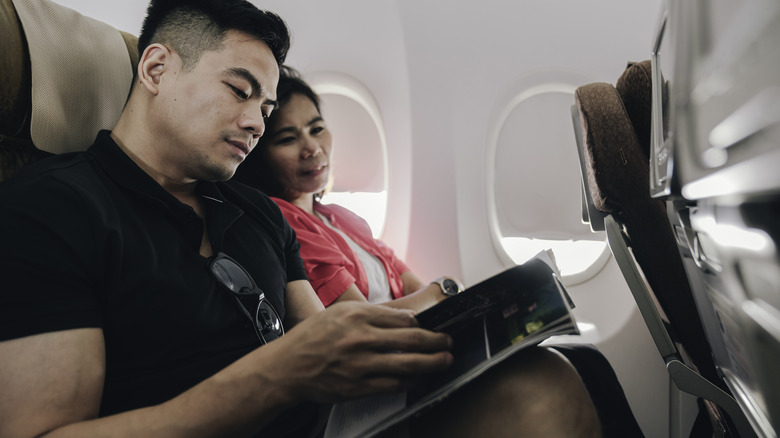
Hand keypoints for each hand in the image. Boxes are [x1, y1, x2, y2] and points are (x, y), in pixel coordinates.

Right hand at [262, 301, 452, 402]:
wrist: (287, 367)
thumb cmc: (312, 337)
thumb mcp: (339, 314)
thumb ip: (371, 314)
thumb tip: (406, 318)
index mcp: (357, 315)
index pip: (402, 318)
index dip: (423, 323)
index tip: (434, 325)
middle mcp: (360, 338)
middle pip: (411, 339)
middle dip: (436, 341)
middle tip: (449, 341)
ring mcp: (360, 364)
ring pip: (408, 364)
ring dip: (432, 362)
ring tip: (445, 360)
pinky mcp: (358, 386)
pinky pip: (394, 385)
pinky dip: (411, 382)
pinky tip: (421, 379)